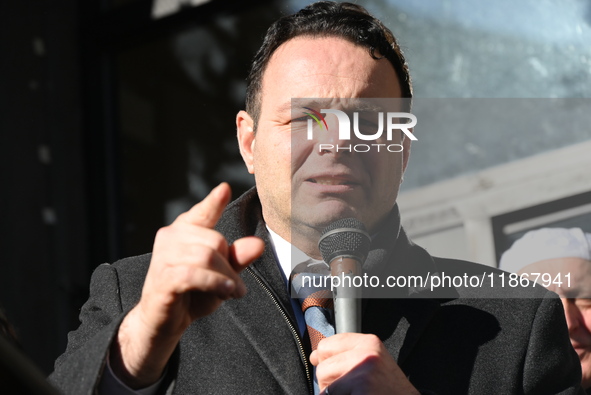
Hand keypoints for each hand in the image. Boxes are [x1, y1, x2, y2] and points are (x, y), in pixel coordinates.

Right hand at [111, 183, 264, 387]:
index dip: (213, 202)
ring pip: (207, 257)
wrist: (162, 322)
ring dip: (226, 278)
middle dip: (231, 265)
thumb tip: (259, 244)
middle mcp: (170, 237)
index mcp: (184, 230)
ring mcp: (163, 256)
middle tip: (236, 287)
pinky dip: (215, 283)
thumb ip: (237, 258)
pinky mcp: (162, 277)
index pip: (202, 213)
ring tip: (232, 292)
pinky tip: (226, 292)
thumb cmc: (191, 293)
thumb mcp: (220, 275)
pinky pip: (194, 274)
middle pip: (215, 241)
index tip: (224, 188)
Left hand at [310, 333, 419, 394]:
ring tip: (354, 394)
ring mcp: (362, 372)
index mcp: (368, 342)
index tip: (337, 370)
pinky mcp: (361, 389)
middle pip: (322, 366)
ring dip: (334, 393)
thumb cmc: (388, 388)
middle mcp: (366, 354)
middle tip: (351, 388)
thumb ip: (345, 355)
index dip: (325, 360)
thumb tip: (313, 356)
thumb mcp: (372, 362)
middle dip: (330, 381)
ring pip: (324, 384)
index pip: (327, 344)